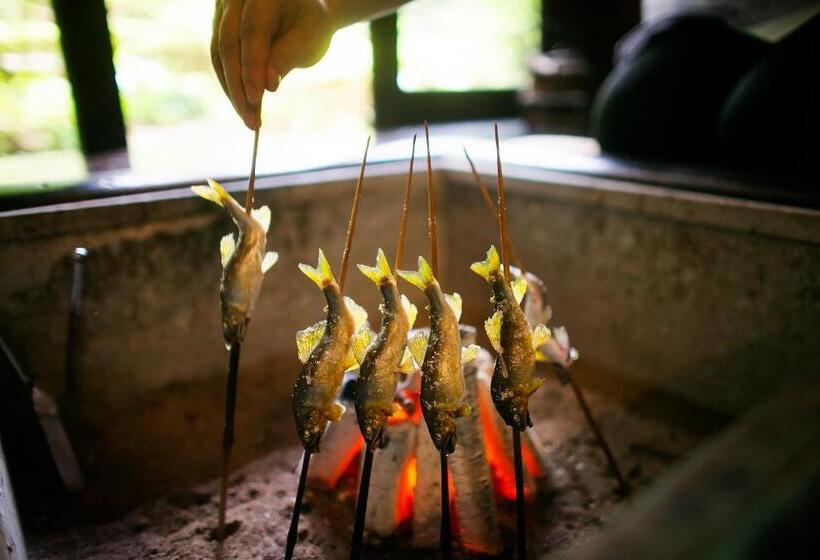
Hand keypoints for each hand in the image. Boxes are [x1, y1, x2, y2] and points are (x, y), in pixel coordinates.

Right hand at [211, 0, 335, 128]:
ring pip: (219, 55)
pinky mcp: (219, 27)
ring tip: (249, 119)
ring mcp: (223, 11)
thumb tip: (266, 84)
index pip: (252, 33)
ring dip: (232, 90)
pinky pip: (219, 59)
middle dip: (238, 87)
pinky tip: (243, 106)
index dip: (251, 68)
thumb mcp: (309, 40)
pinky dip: (230, 84)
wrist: (303, 13)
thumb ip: (288, 57)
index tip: (256, 100)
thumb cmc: (310, 25)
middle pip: (228, 46)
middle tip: (251, 120)